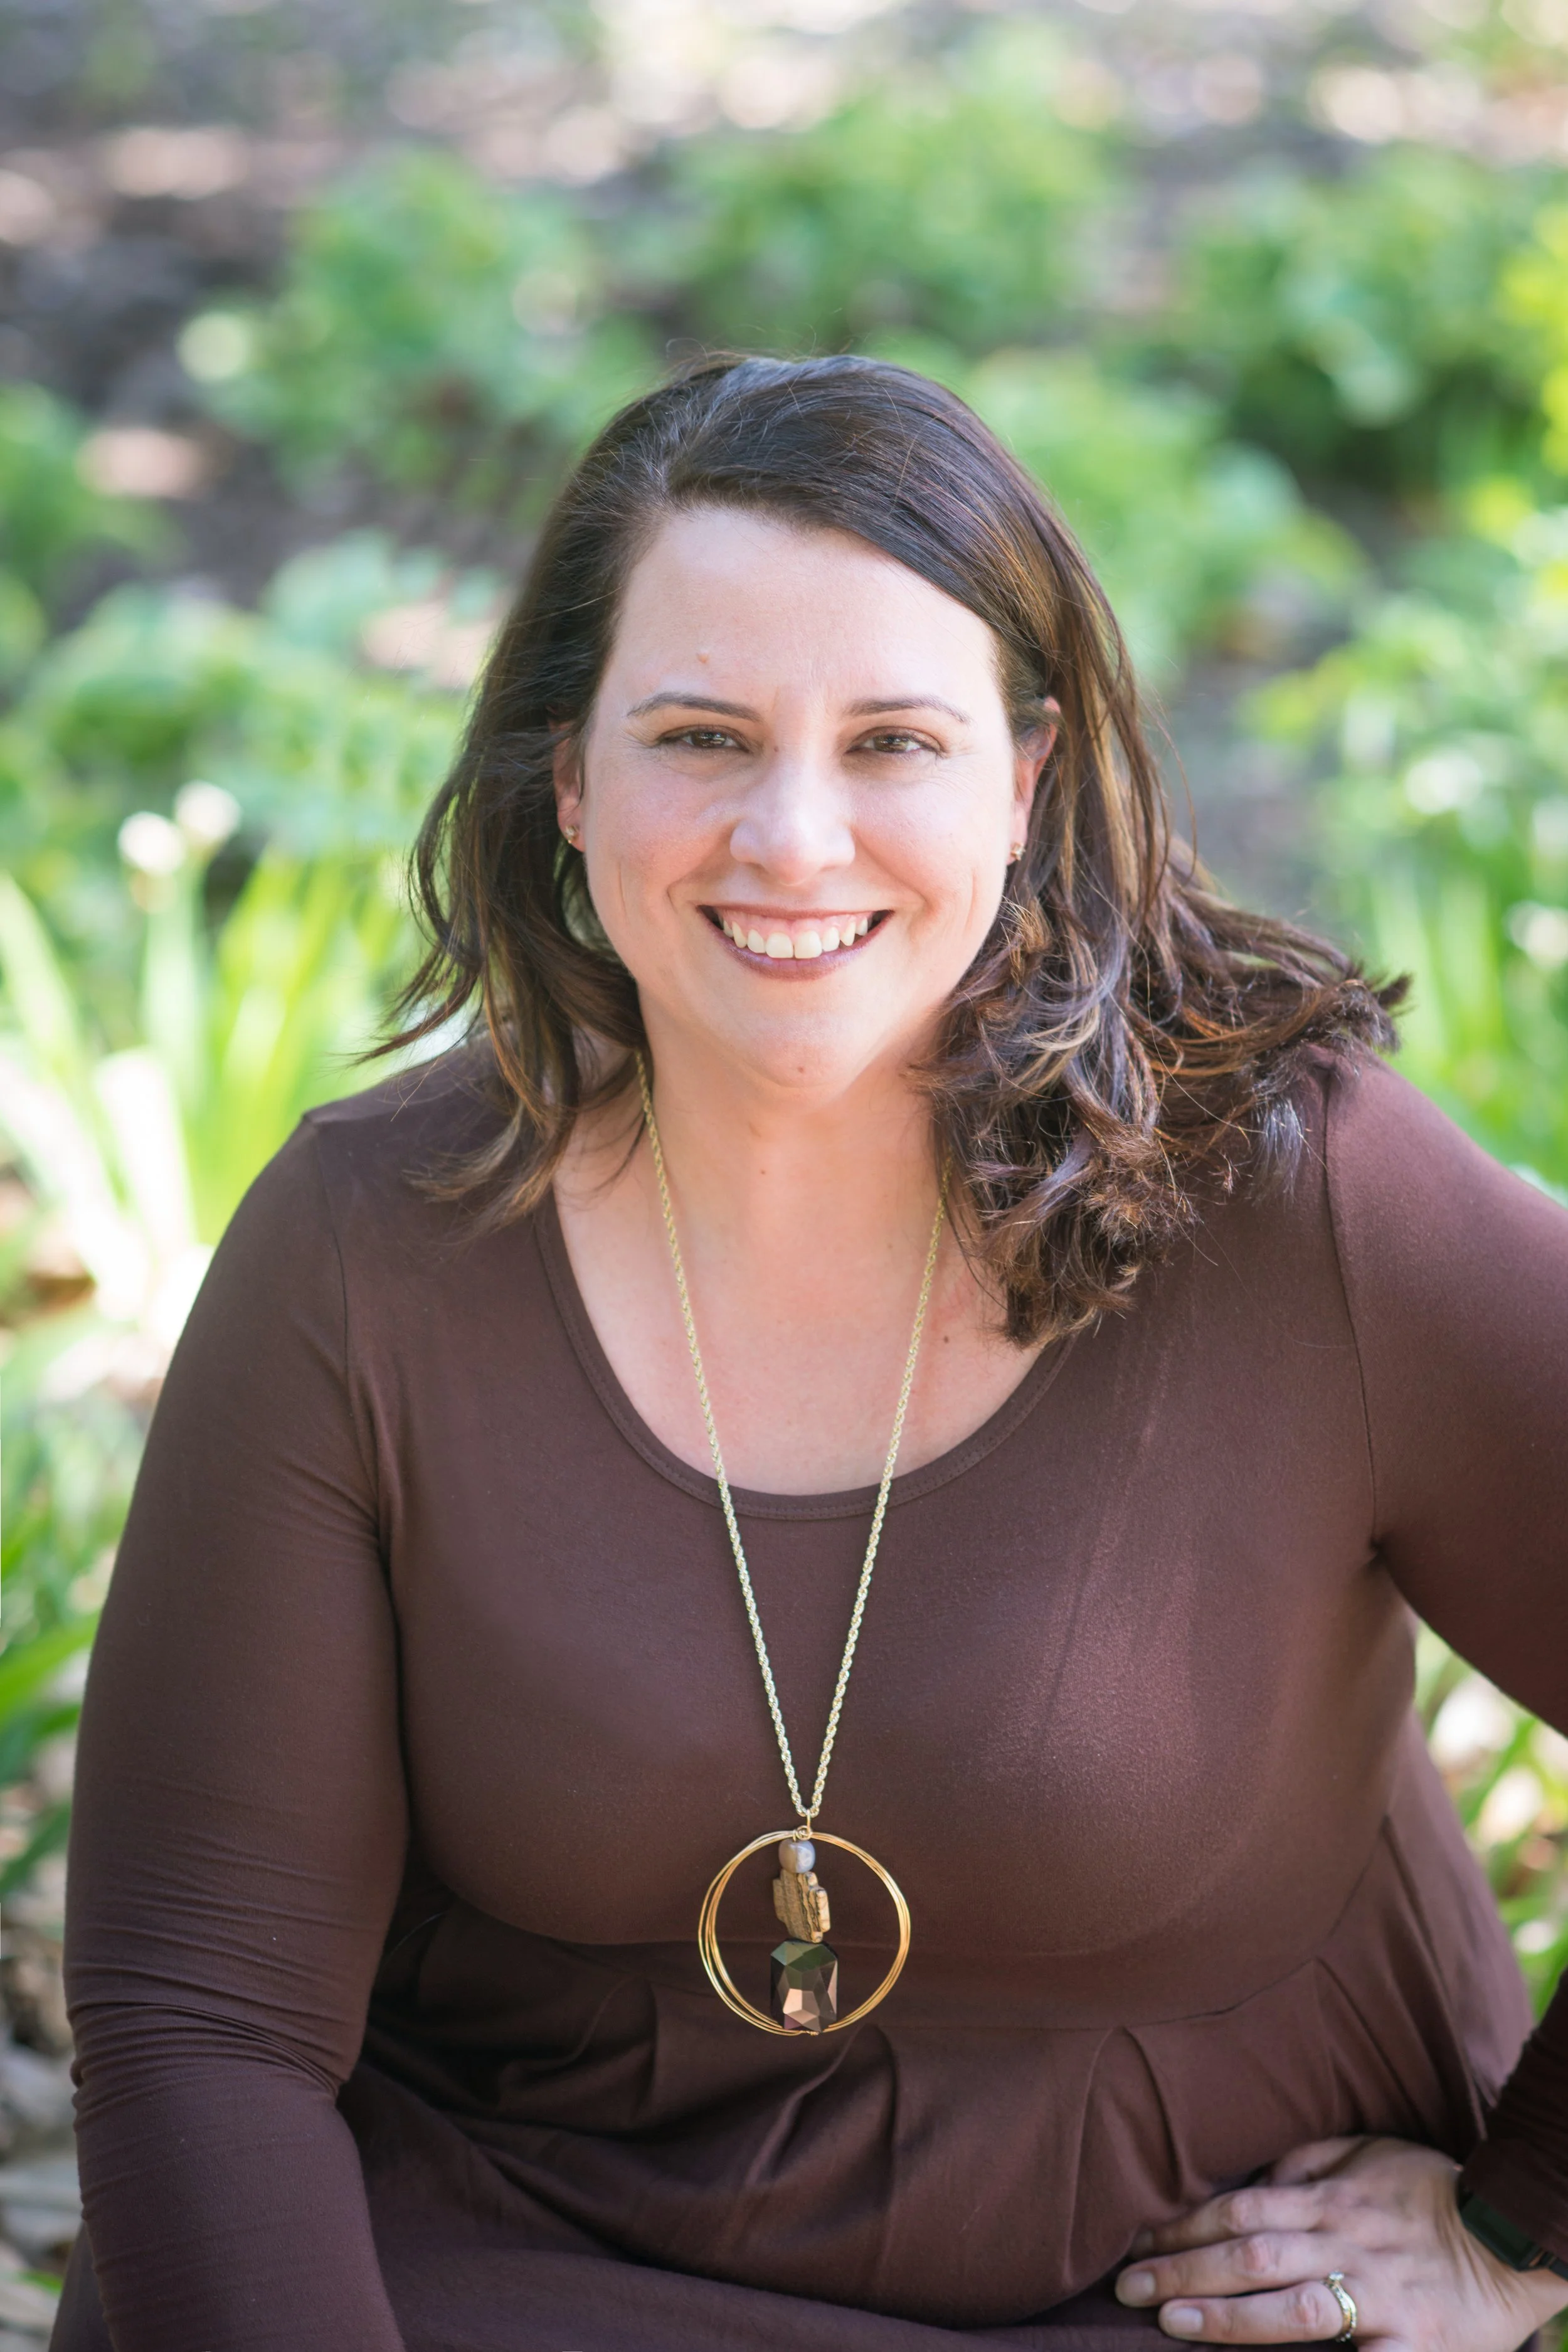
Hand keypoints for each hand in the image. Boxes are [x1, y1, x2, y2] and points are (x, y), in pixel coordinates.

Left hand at [1113, 2135, 1567, 2346]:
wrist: (1513, 2234)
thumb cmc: (1433, 2192)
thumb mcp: (1370, 2151)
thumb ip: (1309, 2160)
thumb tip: (1256, 2174)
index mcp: (1332, 2200)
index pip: (1242, 2207)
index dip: (1186, 2223)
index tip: (1139, 2239)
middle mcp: (1346, 2244)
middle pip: (1252, 2253)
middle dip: (1185, 2270)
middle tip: (1128, 2288)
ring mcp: (1380, 2298)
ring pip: (1292, 2306)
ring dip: (1228, 2317)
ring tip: (1172, 2323)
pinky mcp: (1413, 2347)